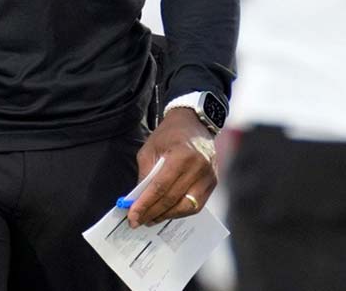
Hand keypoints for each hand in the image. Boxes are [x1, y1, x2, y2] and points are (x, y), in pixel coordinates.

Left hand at [128, 108, 217, 227]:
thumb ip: (145, 173)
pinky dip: (180, 211)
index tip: (133, 216)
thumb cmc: (169, 134)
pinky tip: (167, 212)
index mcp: (182, 155)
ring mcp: (209, 177)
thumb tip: (137, 199)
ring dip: (167, 216)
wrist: (195, 123)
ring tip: (151, 219)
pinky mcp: (213, 183)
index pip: (160, 187)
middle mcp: (198, 168)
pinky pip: (196, 204)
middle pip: (172, 199)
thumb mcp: (150, 148)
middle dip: (153, 213)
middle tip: (138, 222)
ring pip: (187, 206)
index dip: (145, 204)